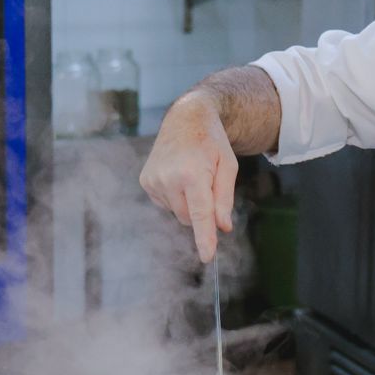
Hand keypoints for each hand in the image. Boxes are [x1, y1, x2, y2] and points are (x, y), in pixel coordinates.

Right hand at [138, 91, 237, 262]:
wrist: (186, 118)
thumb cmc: (212, 143)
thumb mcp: (228, 166)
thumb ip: (225, 199)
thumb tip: (222, 227)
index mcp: (192, 173)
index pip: (200, 213)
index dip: (204, 237)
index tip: (207, 257)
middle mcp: (168, 177)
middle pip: (189, 217)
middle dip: (200, 211)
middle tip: (207, 184)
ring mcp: (153, 180)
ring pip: (177, 212)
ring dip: (188, 202)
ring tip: (191, 174)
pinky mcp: (146, 181)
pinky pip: (166, 204)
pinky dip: (176, 197)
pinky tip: (179, 176)